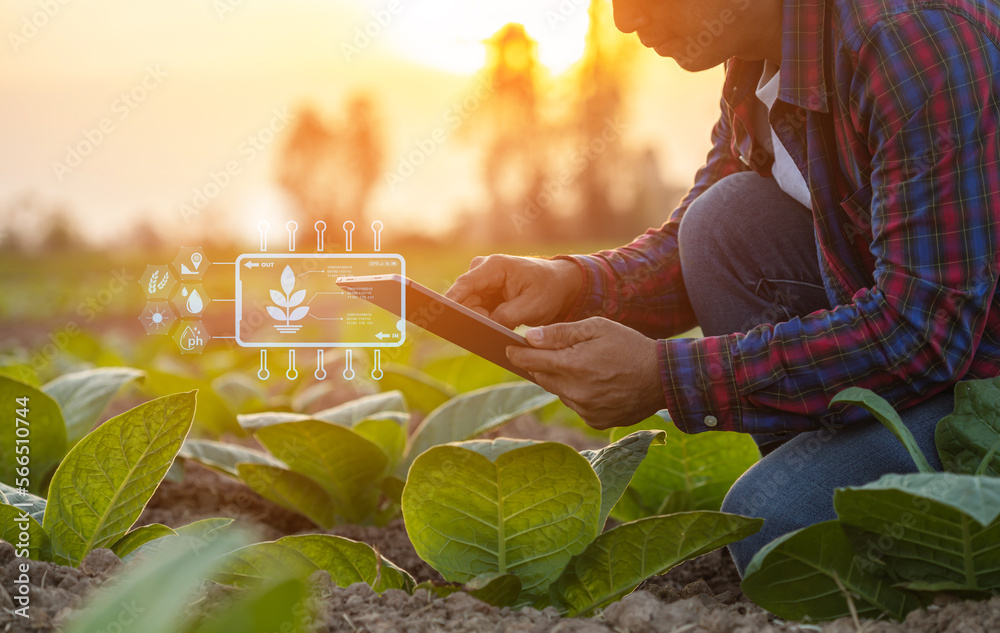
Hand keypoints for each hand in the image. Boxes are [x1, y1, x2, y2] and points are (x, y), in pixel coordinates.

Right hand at [445, 255, 582, 327]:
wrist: (560, 285)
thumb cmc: (548, 290)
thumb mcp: (532, 306)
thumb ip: (506, 316)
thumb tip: (485, 326)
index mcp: (494, 266)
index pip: (465, 285)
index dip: (450, 301)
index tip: (440, 316)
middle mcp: (483, 270)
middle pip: (465, 300)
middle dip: (473, 318)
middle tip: (488, 333)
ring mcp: (483, 281)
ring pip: (470, 308)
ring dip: (482, 320)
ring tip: (504, 325)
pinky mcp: (485, 292)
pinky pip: (477, 310)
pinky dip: (486, 320)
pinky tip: (500, 325)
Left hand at [506, 317, 665, 429]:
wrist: (663, 378)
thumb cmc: (629, 346)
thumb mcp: (596, 328)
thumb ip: (560, 333)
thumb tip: (529, 337)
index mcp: (572, 365)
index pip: (530, 361)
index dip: (517, 354)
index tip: (509, 349)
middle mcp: (574, 392)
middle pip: (542, 378)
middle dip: (541, 365)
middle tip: (548, 353)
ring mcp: (584, 410)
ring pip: (559, 392)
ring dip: (563, 380)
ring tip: (584, 367)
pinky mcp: (594, 421)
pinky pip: (576, 406)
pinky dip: (579, 394)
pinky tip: (597, 383)